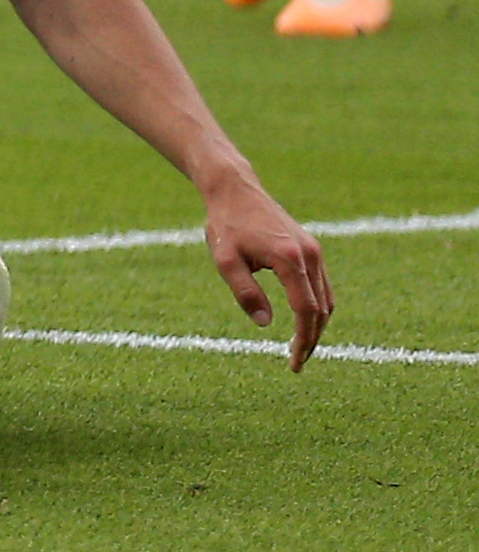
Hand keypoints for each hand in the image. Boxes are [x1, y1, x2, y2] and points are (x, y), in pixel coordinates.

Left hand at [203, 174, 332, 367]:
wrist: (235, 190)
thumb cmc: (226, 225)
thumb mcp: (225, 261)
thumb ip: (245, 293)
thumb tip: (265, 324)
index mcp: (290, 259)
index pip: (307, 310)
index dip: (303, 339)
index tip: (295, 361)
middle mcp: (310, 255)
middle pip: (321, 309)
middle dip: (312, 338)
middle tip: (297, 361)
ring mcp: (314, 251)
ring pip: (326, 299)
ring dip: (317, 325)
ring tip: (300, 346)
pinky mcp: (312, 248)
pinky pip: (322, 286)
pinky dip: (317, 307)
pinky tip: (305, 320)